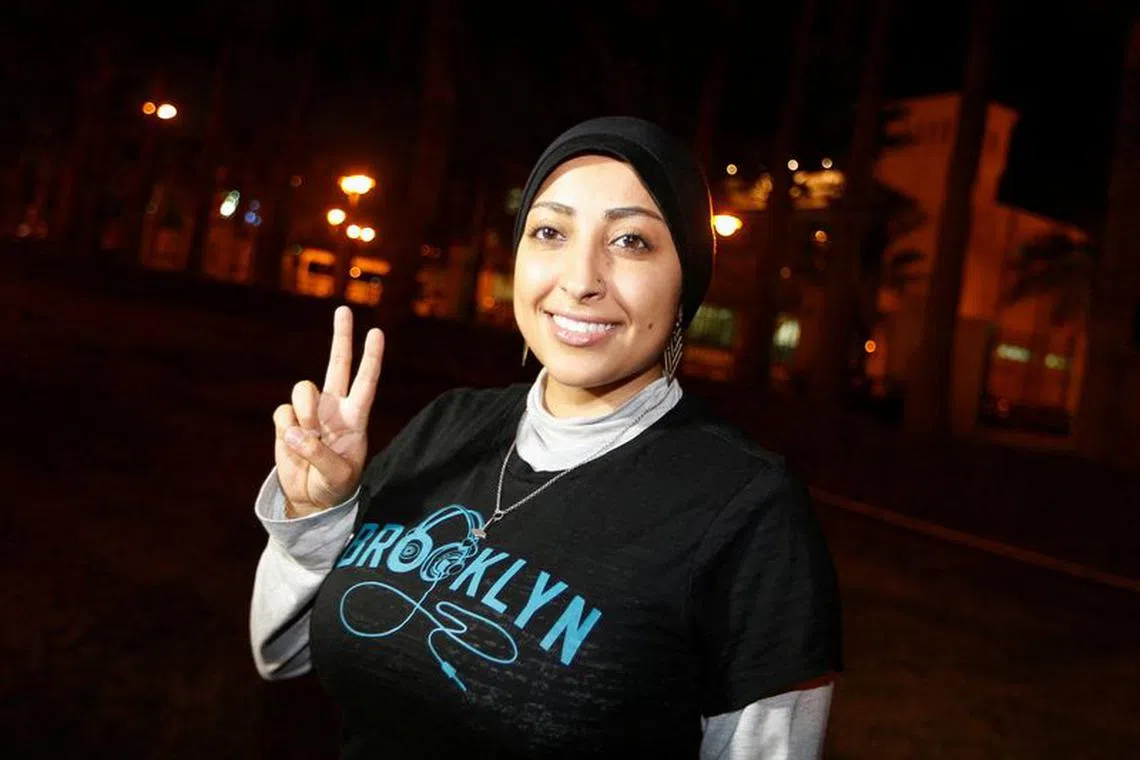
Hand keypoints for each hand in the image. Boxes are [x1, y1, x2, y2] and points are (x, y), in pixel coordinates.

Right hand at [273, 306, 383, 516]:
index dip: (371, 358)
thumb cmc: (334, 487)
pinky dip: (285, 428)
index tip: (377, 332)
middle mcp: (334, 408)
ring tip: (306, 436)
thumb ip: (318, 454)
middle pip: (338, 363)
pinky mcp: (286, 422)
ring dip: (303, 410)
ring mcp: (309, 413)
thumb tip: (294, 431)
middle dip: (342, 337)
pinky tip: (292, 444)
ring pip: (303, 389)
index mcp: (355, 417)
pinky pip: (282, 412)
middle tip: (344, 309)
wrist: (312, 501)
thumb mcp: (336, 476)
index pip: (366, 382)